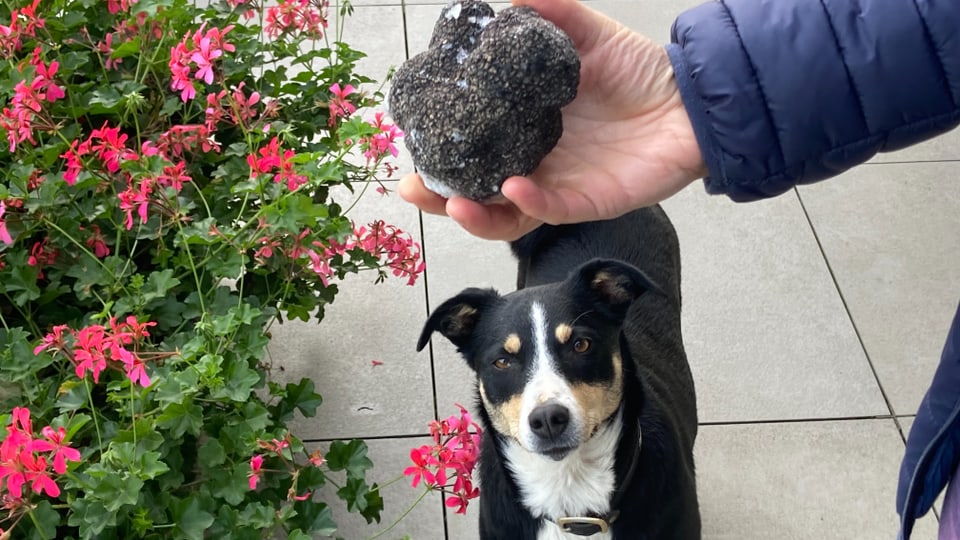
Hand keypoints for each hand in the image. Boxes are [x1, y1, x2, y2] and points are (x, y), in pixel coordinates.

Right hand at [399, 0, 706, 240]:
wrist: (691, 97)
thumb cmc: (638, 72)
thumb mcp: (585, 35)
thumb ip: (549, 15)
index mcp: (524, 132)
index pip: (471, 150)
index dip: (438, 151)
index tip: (408, 138)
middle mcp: (536, 165)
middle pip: (477, 194)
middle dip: (440, 197)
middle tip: (411, 186)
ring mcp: (561, 187)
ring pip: (508, 217)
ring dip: (476, 215)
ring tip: (453, 202)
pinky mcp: (592, 201)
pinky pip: (555, 210)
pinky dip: (531, 202)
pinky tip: (512, 188)